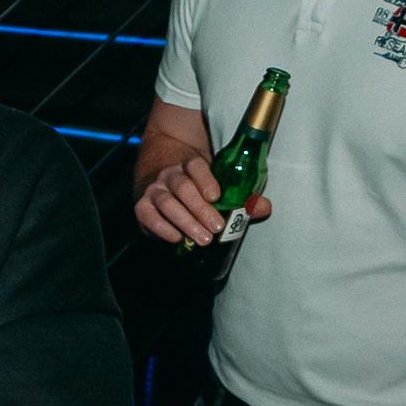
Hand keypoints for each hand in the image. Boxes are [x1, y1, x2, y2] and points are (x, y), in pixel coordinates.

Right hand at [134, 156, 270, 243]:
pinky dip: (161, 228)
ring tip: (203, 240)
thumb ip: (241, 198)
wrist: (162, 182)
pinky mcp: (142, 207)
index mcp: (189, 165)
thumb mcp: (219, 187)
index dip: (205, 180)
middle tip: (217, 227)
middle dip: (200, 209)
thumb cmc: (198, 188)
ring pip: (166, 202)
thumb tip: (263, 207)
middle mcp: (170, 175)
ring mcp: (154, 190)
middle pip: (182, 187)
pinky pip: (147, 216)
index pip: (195, 166)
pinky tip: (177, 238)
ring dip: (185, 222)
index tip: (216, 196)